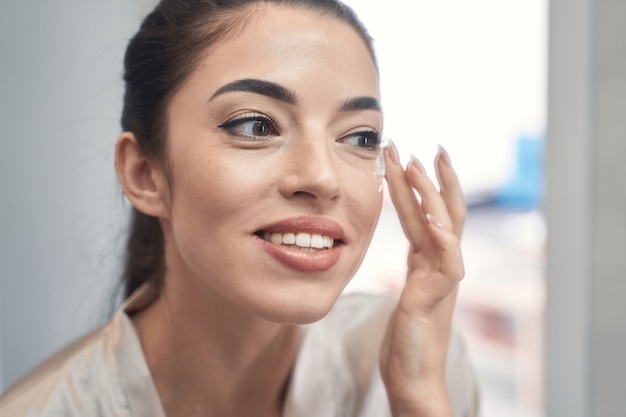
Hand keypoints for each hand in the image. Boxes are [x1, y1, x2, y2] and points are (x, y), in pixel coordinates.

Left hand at [380, 142, 465, 416]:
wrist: (413, 376)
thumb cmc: (407, 338)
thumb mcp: (409, 292)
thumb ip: (414, 268)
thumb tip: (413, 250)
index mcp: (430, 262)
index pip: (429, 215)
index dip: (422, 187)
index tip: (413, 158)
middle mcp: (439, 264)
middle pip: (444, 212)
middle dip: (435, 178)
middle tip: (427, 146)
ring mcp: (441, 278)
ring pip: (444, 226)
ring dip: (431, 193)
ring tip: (417, 163)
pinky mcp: (436, 295)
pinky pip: (446, 259)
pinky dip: (441, 234)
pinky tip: (432, 213)